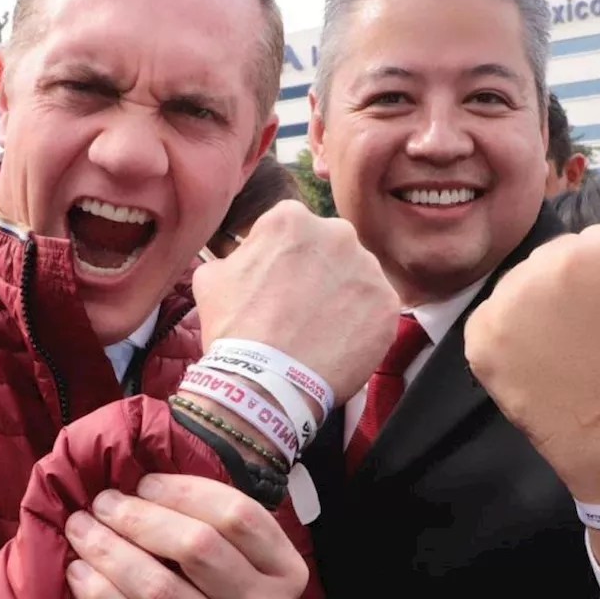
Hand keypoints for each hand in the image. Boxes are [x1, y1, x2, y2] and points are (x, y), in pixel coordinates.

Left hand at [65, 474, 307, 598]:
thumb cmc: (228, 582)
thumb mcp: (242, 552)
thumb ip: (214, 520)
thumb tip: (144, 476)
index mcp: (283, 568)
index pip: (237, 515)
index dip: (185, 492)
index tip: (144, 482)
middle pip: (197, 546)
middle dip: (141, 518)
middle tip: (104, 502)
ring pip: (159, 587)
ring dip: (110, 551)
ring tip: (81, 527)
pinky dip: (99, 590)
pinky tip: (81, 570)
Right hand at [193, 200, 398, 405]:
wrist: (267, 381)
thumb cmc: (234, 328)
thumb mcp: (212, 278)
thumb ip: (236, 256)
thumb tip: (243, 257)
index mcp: (291, 219)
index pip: (292, 231)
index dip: (283, 260)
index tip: (277, 285)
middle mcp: (337, 232)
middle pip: (330, 249)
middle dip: (318, 272)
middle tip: (300, 308)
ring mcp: (367, 268)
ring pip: (356, 277)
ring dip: (342, 296)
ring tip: (320, 330)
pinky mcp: (388, 303)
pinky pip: (375, 309)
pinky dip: (361, 325)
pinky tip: (338, 343)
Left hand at [465, 224, 599, 503]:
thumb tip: (572, 251)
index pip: (587, 243)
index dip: (595, 282)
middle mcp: (557, 259)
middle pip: (545, 261)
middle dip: (557, 292)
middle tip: (578, 335)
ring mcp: (514, 295)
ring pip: (513, 289)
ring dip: (527, 313)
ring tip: (555, 353)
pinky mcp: (482, 331)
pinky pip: (487, 322)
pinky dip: (503, 342)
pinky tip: (530, 366)